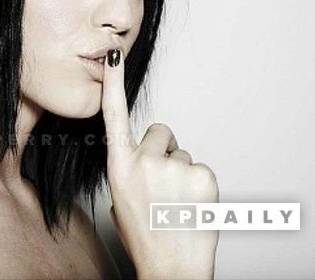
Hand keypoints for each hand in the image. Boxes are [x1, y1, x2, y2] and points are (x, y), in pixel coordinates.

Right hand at [101, 48, 218, 279]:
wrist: (170, 267)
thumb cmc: (145, 234)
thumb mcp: (121, 198)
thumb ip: (128, 169)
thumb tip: (143, 156)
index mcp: (119, 166)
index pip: (114, 115)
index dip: (113, 83)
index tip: (113, 55)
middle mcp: (143, 161)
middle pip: (160, 133)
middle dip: (163, 151)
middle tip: (164, 186)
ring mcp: (173, 167)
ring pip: (182, 153)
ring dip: (181, 172)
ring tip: (177, 202)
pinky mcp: (201, 174)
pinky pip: (200, 167)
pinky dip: (198, 184)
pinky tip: (191, 205)